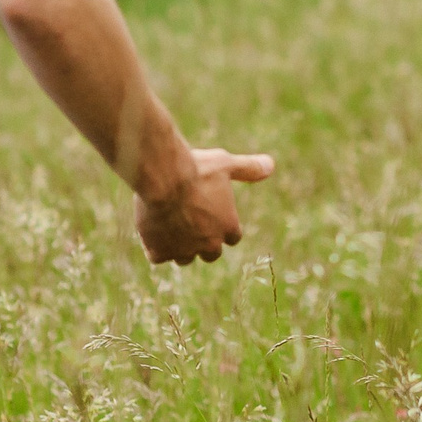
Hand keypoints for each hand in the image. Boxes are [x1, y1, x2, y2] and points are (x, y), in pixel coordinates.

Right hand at [135, 147, 274, 264]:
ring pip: (184, 258)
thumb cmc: (197, 168)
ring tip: (169, 225)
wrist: (164, 178)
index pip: (232, 237)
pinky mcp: (159, 252)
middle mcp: (209, 244)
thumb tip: (271, 164)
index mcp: (228, 227)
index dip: (223, 227)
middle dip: (203, 242)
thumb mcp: (226, 163)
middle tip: (190, 222)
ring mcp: (184, 250)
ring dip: (179, 247)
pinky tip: (151, 229)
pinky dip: (154, 246)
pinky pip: (158, 256)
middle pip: (210, 254)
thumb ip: (248, 168)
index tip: (212, 216)